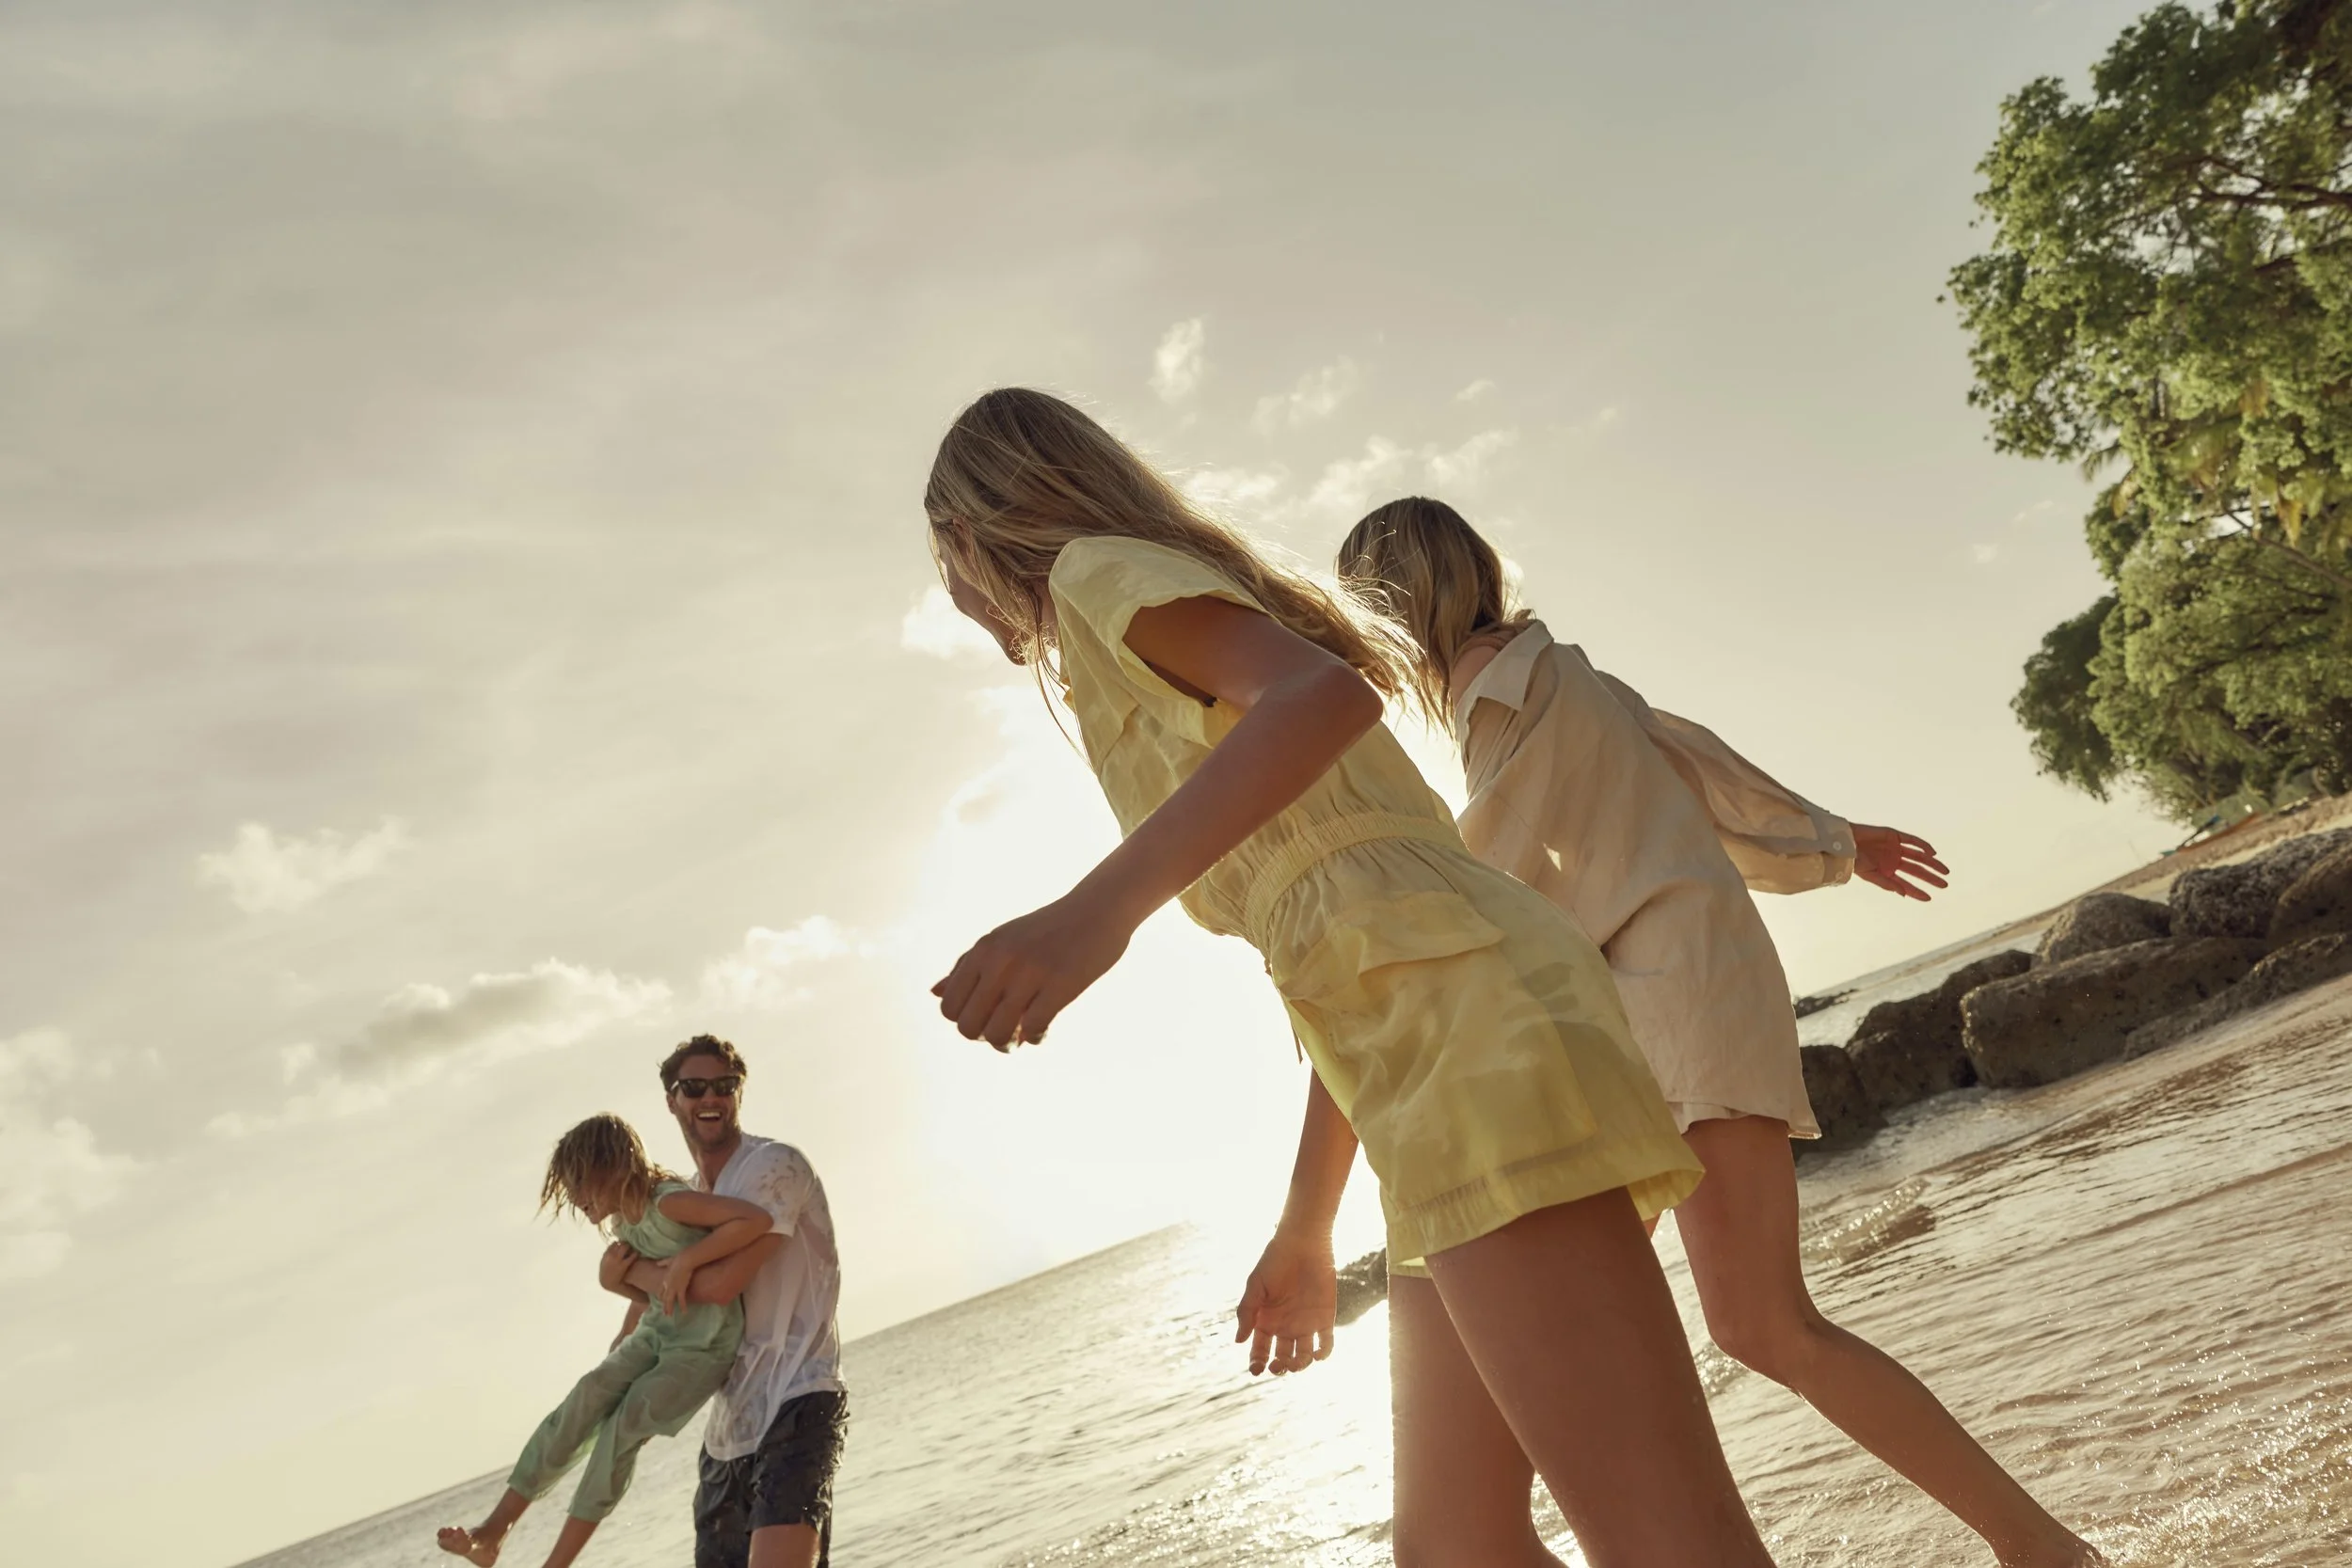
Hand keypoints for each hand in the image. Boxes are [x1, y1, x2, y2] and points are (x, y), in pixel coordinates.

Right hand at [599, 1241, 643, 1297]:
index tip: (622, 1244)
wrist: (608, 1283)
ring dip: (630, 1247)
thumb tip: (614, 1246)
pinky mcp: (624, 1264)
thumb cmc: (605, 1273)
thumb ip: (608, 1253)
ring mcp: (618, 1259)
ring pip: (626, 1246)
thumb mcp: (603, 1262)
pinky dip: (635, 1253)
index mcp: (606, 1254)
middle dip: (626, 1244)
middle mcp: (612, 1255)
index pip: (614, 1243)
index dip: (619, 1243)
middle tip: (629, 1246)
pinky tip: (637, 1254)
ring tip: (633, 1249)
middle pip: (621, 1243)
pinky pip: (632, 1255)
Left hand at [658, 1260, 696, 1315]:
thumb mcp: (669, 1261)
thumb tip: (657, 1263)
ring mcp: (673, 1288)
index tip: (661, 1301)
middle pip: (664, 1298)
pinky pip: (681, 1300)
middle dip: (664, 1306)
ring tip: (669, 1316)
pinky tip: (684, 1312)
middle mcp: (667, 1285)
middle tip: (664, 1313)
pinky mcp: (681, 1289)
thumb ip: (663, 1263)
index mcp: (665, 1279)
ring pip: (669, 1301)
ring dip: (669, 1309)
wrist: (684, 1260)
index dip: (660, 1296)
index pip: (661, 1290)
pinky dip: (683, 1307)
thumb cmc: (678, 1259)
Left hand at [932, 889, 1134, 1050]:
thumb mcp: (1001, 939)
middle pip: (967, 1026)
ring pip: (996, 1033)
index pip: (948, 1006)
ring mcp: (1030, 971)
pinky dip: (1035, 1038)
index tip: (987, 1017)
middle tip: (1005, 1030)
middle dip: (983, 1038)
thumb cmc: (1047, 928)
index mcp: (983, 949)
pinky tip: (1043, 1029)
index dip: (965, 1021)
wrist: (1097, 909)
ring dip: (1008, 1043)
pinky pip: (1033, 1029)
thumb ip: (967, 965)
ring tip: (1022, 1035)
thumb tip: (935, 992)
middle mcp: (1000, 959)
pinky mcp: (1060, 983)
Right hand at [1234, 1229, 1336, 1376]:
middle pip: (1282, 1358)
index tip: (1256, 1370)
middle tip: (1277, 1365)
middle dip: (1279, 1367)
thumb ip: (1247, 1312)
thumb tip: (1238, 1341)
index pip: (1260, 1350)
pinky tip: (1316, 1354)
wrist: (1303, 1244)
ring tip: (1295, 1363)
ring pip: (1303, 1356)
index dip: (1257, 1362)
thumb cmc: (1275, 1262)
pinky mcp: (1324, 1319)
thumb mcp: (1255, 1286)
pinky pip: (1326, 1343)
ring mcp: (1305, 1324)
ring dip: (1299, 1365)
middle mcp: (1285, 1327)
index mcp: (1266, 1321)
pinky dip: (1323, 1354)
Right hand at [1851, 824, 1947, 900]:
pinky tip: (1932, 853)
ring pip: (1918, 857)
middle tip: (1944, 885)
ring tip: (1944, 871)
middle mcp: (1894, 860)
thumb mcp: (1870, 876)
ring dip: (1932, 863)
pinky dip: (1923, 846)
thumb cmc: (1854, 860)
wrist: (1844, 842)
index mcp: (1887, 871)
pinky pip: (1913, 841)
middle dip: (1930, 877)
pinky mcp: (1894, 835)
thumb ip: (1887, 884)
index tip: (1929, 898)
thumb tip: (1904, 894)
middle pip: (1917, 870)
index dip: (1917, 891)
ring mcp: (1895, 847)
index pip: (1906, 883)